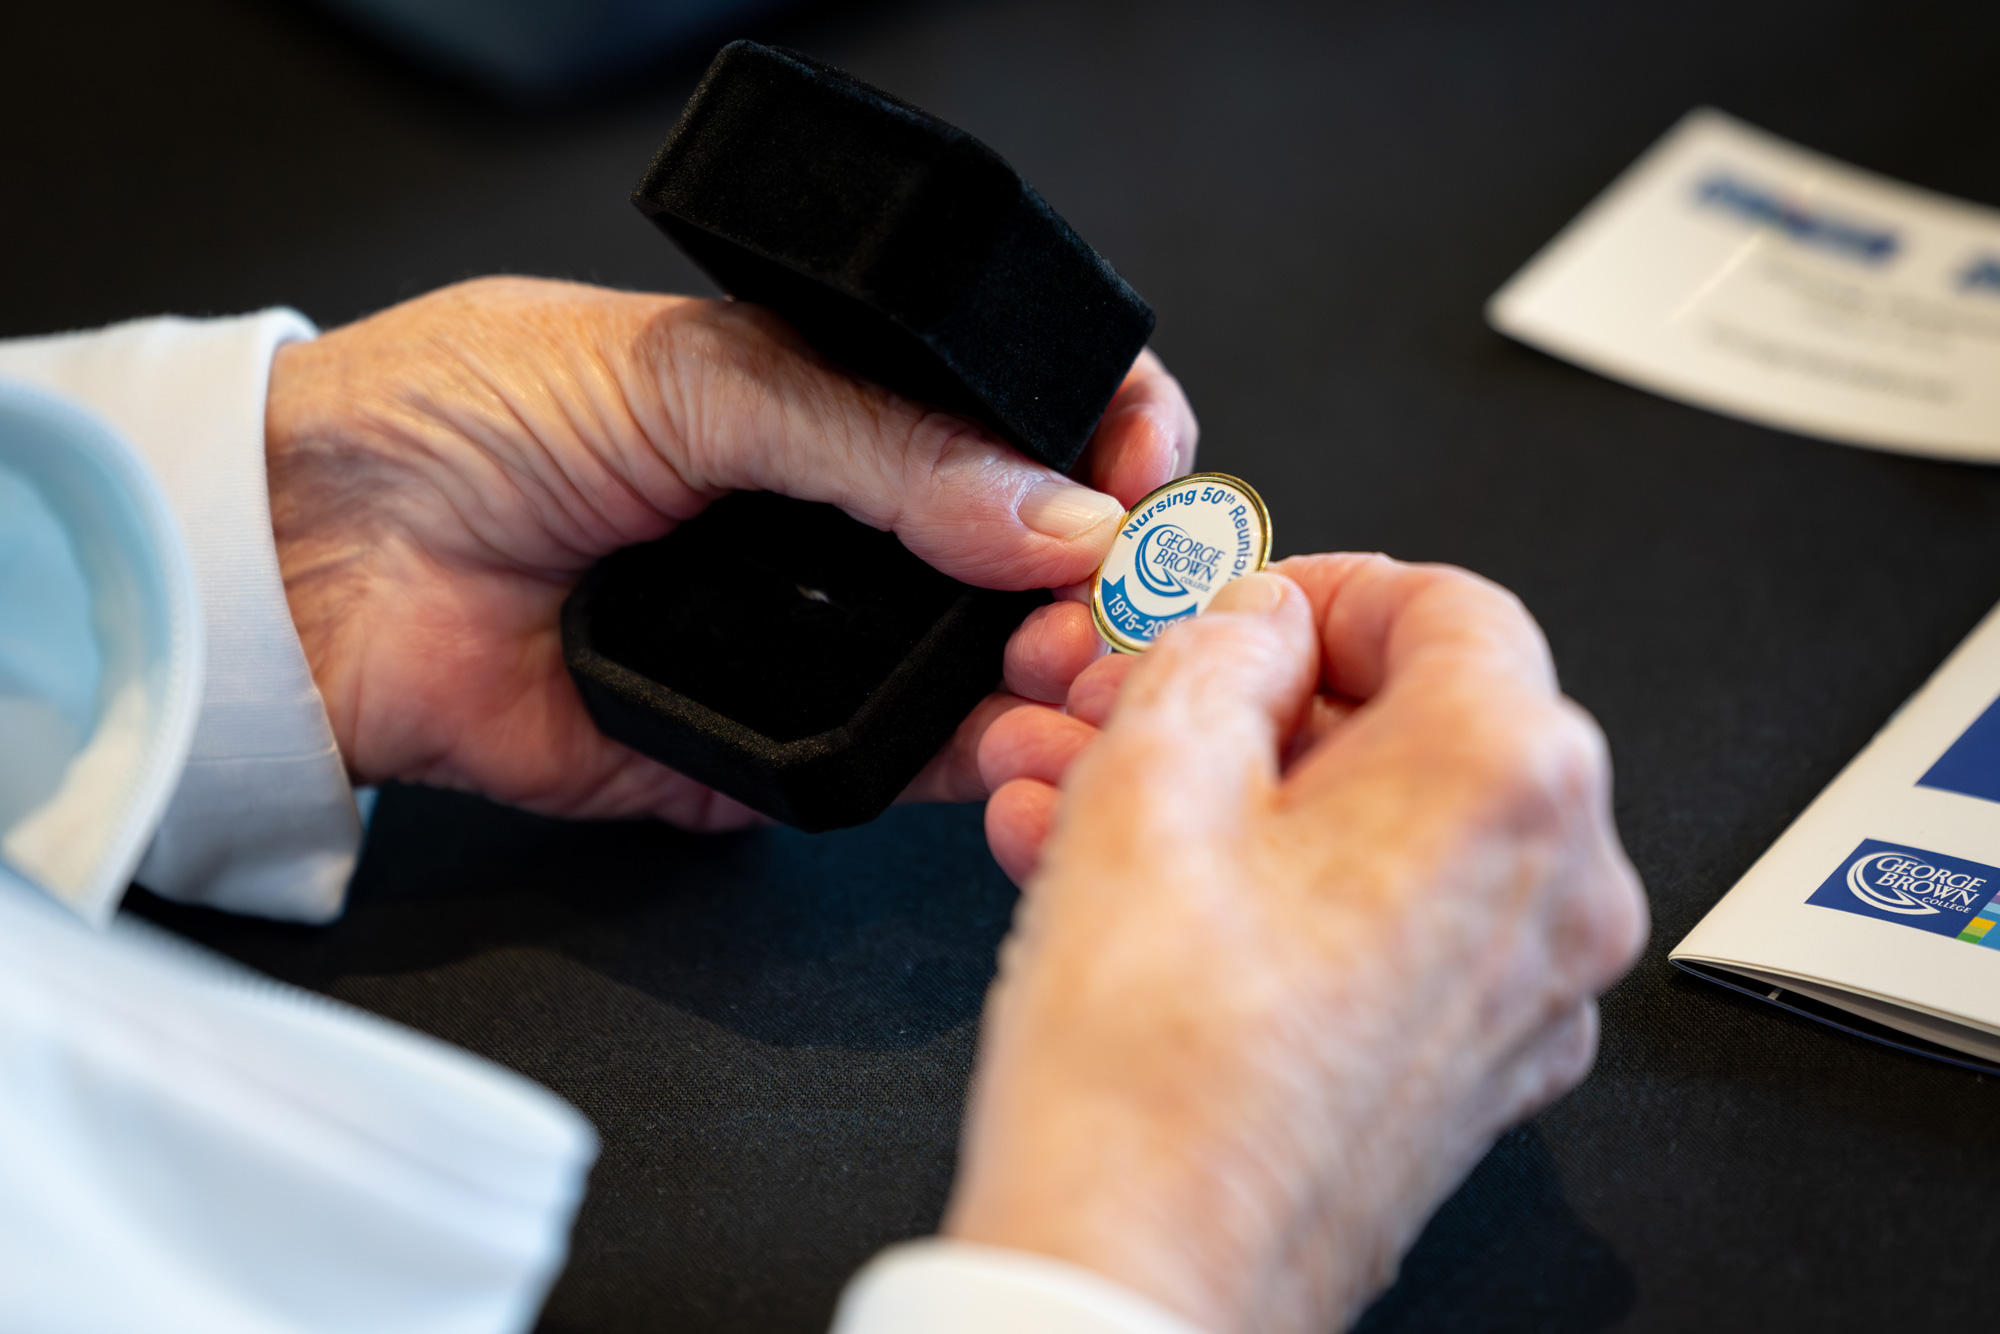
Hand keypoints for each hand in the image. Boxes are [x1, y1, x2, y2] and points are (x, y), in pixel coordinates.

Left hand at [264, 276, 1193, 826]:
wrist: (315, 557)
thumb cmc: (465, 415)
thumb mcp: (692, 375)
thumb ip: (877, 440)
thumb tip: (1052, 506)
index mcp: (839, 400)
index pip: (1022, 421)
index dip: (1105, 441)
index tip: (1142, 473)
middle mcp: (844, 524)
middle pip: (1032, 558)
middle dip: (1103, 579)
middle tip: (1116, 599)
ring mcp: (816, 642)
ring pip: (988, 671)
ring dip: (1056, 676)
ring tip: (1074, 672)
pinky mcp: (770, 755)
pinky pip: (899, 770)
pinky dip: (971, 766)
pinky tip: (1008, 741)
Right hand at [948, 555, 1647, 1332]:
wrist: (1139, 1285)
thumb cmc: (1152, 1079)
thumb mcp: (1144, 780)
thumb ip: (1214, 649)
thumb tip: (1251, 621)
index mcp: (1507, 782)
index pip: (1442, 603)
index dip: (1312, 588)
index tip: (1227, 612)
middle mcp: (1556, 890)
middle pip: (1408, 721)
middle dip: (1241, 703)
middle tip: (1124, 708)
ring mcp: (1523, 992)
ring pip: (1377, 827)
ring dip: (1228, 794)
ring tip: (1082, 801)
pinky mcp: (1468, 1065)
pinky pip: (1379, 923)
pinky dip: (1269, 885)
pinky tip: (1132, 887)